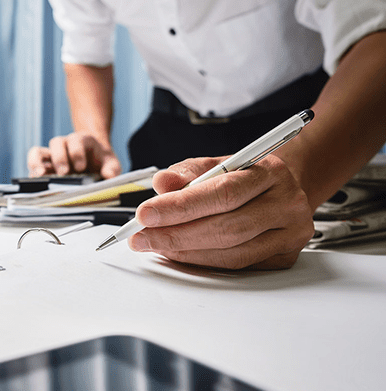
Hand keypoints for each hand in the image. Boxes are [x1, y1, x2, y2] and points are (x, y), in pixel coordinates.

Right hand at [27, 132, 120, 178]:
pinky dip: (32, 170)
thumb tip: (108, 176)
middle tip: (64, 173)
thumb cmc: (101, 160)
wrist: (94, 159)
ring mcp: (52, 154)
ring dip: (37, 163)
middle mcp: (65, 145)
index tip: (81, 167)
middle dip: (60, 158)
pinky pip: (32, 163)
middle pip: (57, 143)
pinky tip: (35, 181)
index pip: (77, 141)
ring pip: (39, 151)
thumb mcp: (111, 163)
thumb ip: (112, 168)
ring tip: (40, 175)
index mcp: (82, 141)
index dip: (77, 153)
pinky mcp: (44, 165)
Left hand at [128, 155, 314, 269]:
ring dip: (186, 252)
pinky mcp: (285, 257)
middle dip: (176, 234)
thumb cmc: (242, 176)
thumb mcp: (214, 164)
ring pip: (232, 253)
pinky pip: (237, 266)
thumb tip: (161, 183)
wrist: (279, 189)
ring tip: (154, 245)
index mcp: (271, 171)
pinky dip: (203, 262)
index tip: (145, 214)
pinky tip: (179, 254)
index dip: (180, 206)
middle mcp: (286, 202)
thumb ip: (186, 173)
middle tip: (141, 237)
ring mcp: (290, 233)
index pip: (223, 192)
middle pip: (227, 227)